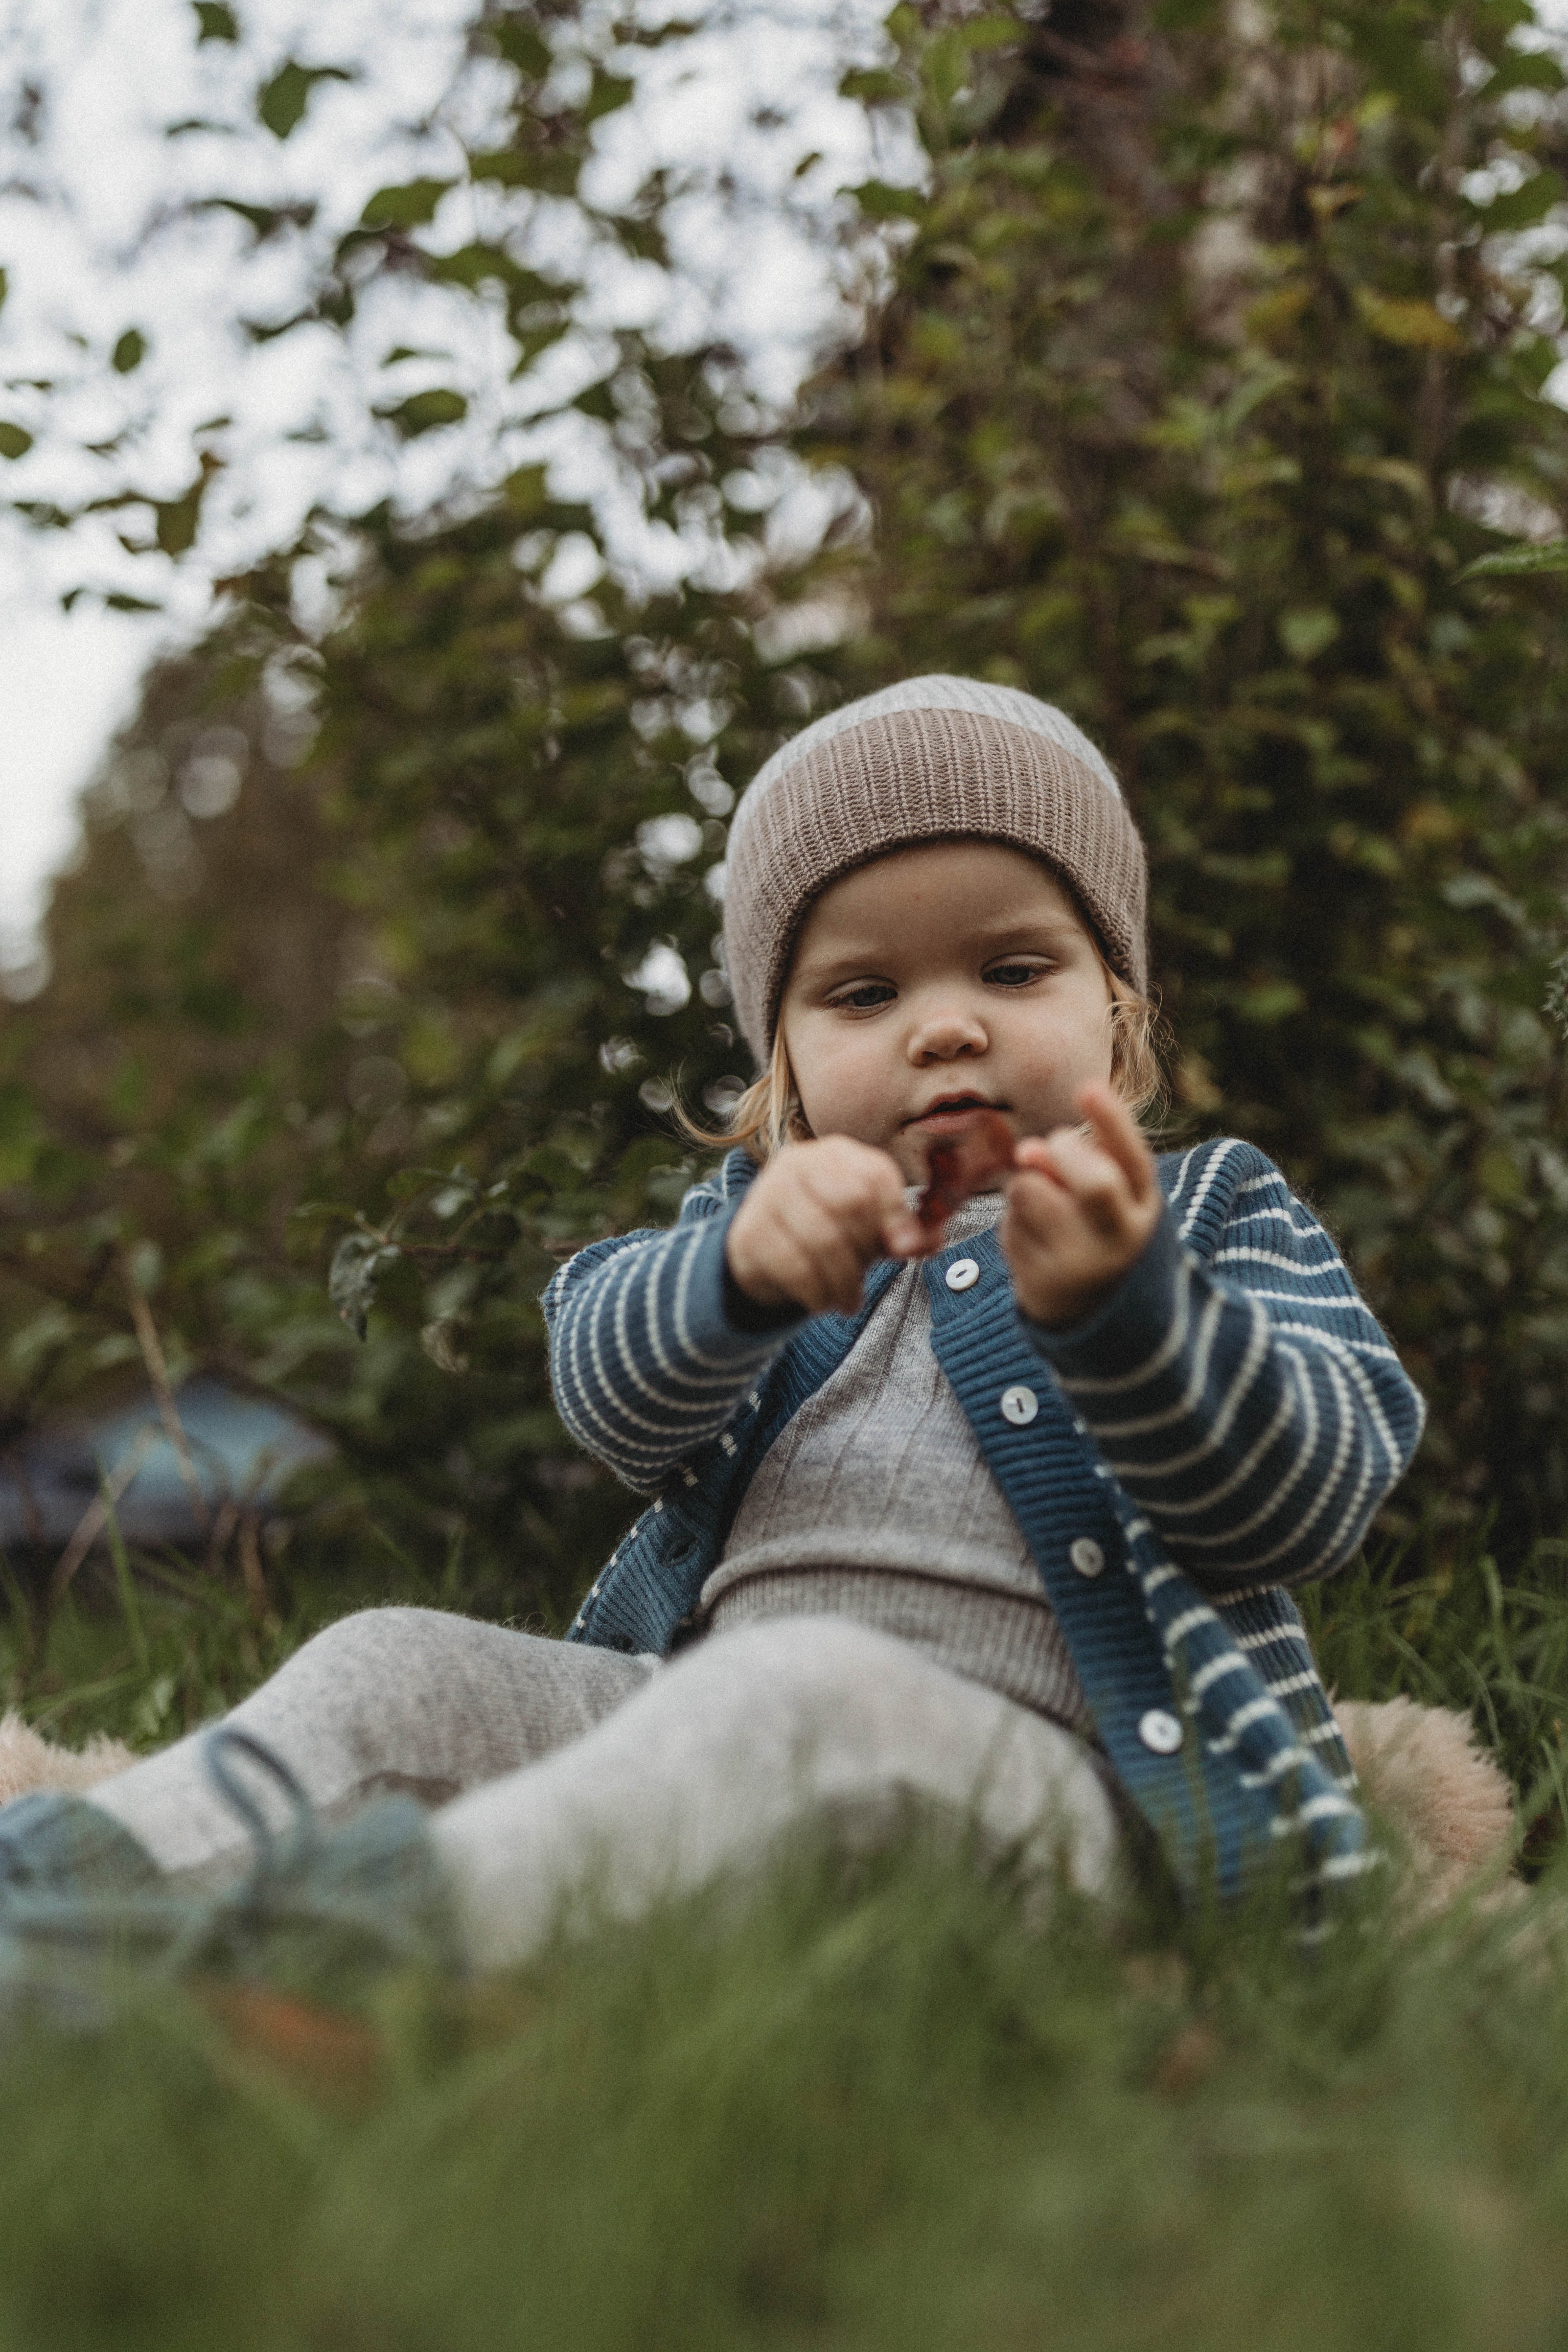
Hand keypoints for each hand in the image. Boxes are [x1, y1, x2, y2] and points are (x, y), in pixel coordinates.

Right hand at [726, 1137, 924, 1316]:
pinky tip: (823, 1302)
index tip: (906, 1250)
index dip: (896, 1214)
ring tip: (849, 1300)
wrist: (762, 1251)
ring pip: (822, 1238)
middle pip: (850, 1203)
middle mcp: (798, 1163)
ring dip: (843, 1281)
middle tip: (865, 1277)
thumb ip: (905, 1233)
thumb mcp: (872, 1230)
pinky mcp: (749, 1231)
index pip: (874, 1175)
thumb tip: (930, 1242)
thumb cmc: (828, 1233)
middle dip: (865, 1250)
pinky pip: (794, 1266)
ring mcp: (768, 1193)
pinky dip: (817, 1293)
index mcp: (837, 1154)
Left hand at [1001, 1082, 1160, 1327]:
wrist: (1093, 1316)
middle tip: (1040, 1151)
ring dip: (1024, 1184)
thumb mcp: (1108, 1195)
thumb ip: (1081, 1160)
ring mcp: (1082, 1264)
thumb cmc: (1098, 1232)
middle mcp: (1122, 1237)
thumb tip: (1029, 1151)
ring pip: (1033, 1192)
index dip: (1113, 1121)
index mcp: (1145, 1205)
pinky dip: (1012, 1220)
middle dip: (1061, 1152)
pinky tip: (1031, 1238)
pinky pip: (1009, 1225)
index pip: (1134, 1158)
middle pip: (1094, 1181)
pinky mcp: (1041, 1281)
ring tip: (1038, 1201)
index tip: (1088, 1086)